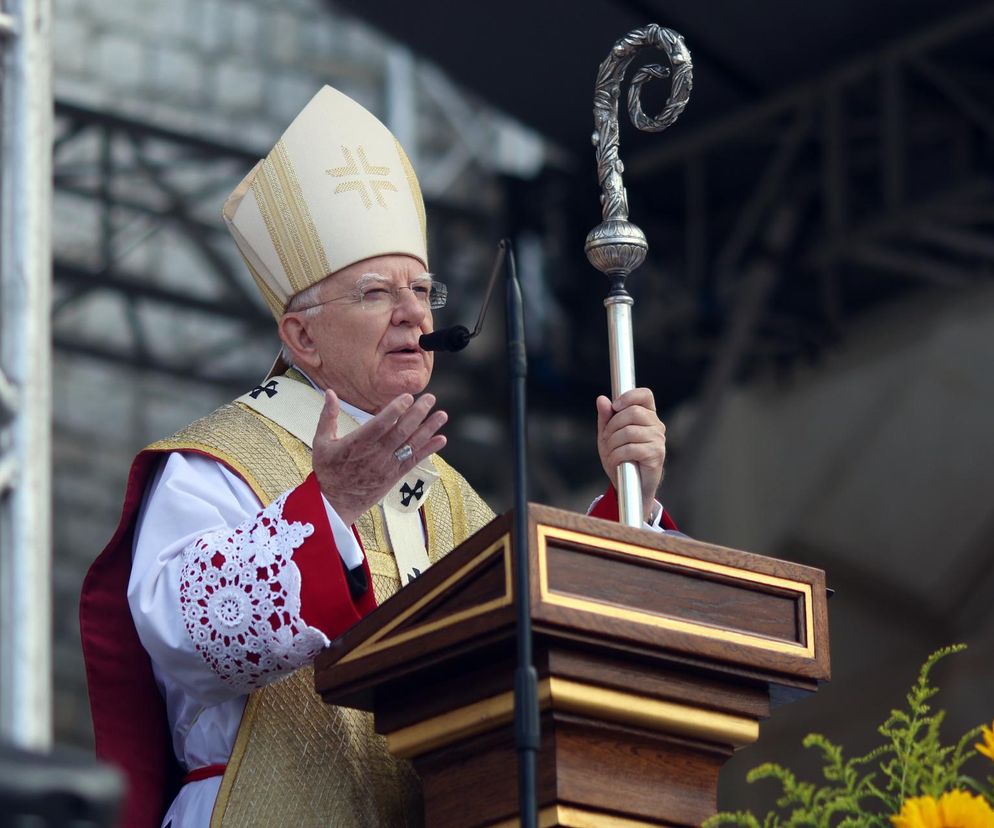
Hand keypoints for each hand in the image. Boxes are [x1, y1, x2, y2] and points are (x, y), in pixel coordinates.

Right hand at [312, 390, 446, 525]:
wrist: (335, 502)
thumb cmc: (328, 470)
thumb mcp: (322, 442)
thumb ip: (328, 416)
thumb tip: (330, 392)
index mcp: (357, 443)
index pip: (380, 424)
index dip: (395, 410)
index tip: (408, 397)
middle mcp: (375, 454)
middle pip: (401, 431)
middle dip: (417, 414)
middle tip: (430, 398)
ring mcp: (387, 465)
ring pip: (411, 445)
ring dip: (428, 429)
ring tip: (442, 415)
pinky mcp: (394, 475)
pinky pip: (414, 461)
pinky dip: (429, 450)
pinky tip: (441, 439)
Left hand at [596, 388, 666, 518]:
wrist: (630, 485)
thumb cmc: (621, 458)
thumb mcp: (608, 435)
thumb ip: (606, 417)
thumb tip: (602, 399)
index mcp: (647, 416)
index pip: (645, 395)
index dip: (629, 396)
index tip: (615, 406)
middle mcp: (656, 426)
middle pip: (633, 412)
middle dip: (613, 425)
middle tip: (606, 439)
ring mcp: (658, 440)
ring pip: (629, 431)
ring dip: (613, 443)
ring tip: (610, 452)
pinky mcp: (656, 455)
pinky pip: (631, 448)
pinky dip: (617, 455)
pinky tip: (616, 461)